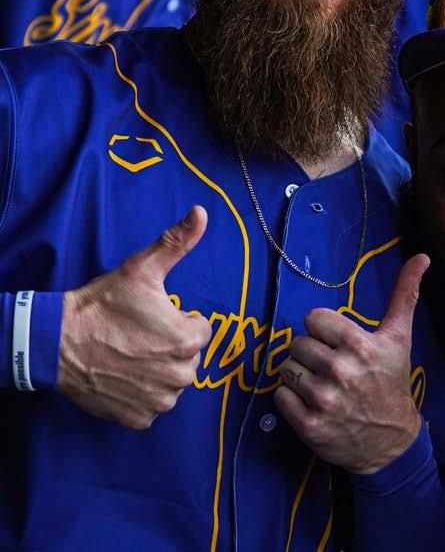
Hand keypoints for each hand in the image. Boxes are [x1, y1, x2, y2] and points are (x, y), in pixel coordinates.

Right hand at [58, 206, 212, 429]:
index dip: (178, 320)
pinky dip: (141, 393)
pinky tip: (122, 375)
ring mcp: (158, 400)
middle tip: (138, 335)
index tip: (153, 317)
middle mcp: (180, 375)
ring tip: (129, 354)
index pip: (201, 330)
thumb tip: (201, 212)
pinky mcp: (138, 418)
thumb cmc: (102, 306)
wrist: (56, 342)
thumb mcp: (141, 269)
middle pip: (189, 357)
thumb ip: (177, 242)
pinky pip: (152, 405)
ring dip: (158, 370)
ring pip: (172, 381)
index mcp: (188, 340)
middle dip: (170, 346)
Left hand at [275, 254, 427, 474]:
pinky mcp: (308, 425)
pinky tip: (312, 402)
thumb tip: (421, 256)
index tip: (337, 342)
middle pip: (298, 343)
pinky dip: (291, 399)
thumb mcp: (400, 337)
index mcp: (360, 345)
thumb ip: (405, 294)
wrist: (392, 440)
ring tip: (322, 384)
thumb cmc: (392, 382)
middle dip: (312, 353)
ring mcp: (323, 400)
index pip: (313, 318)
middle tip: (332, 367)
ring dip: (300, 375)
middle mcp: (340, 371)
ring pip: (286, 368)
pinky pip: (280, 395)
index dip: (323, 329)